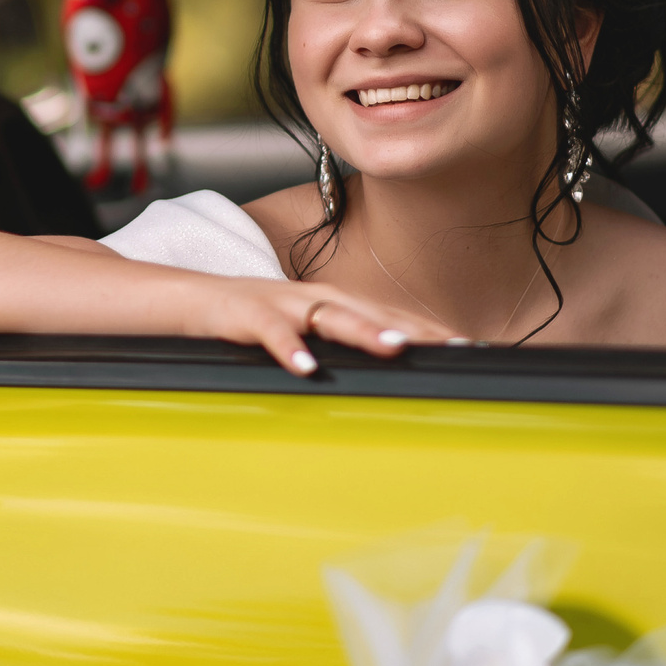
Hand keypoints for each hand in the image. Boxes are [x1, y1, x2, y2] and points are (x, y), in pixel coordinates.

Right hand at [182, 279, 460, 376]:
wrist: (197, 300)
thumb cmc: (259, 319)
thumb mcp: (307, 330)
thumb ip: (343, 345)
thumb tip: (386, 367)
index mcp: (334, 303)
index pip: (390, 315)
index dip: (428, 329)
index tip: (468, 346)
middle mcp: (317, 298)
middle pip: (373, 311)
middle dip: (413, 328)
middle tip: (451, 344)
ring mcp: (286, 304)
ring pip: (332, 316)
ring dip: (365, 331)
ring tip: (395, 346)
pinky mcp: (252, 315)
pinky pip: (274, 333)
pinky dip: (291, 348)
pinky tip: (308, 367)